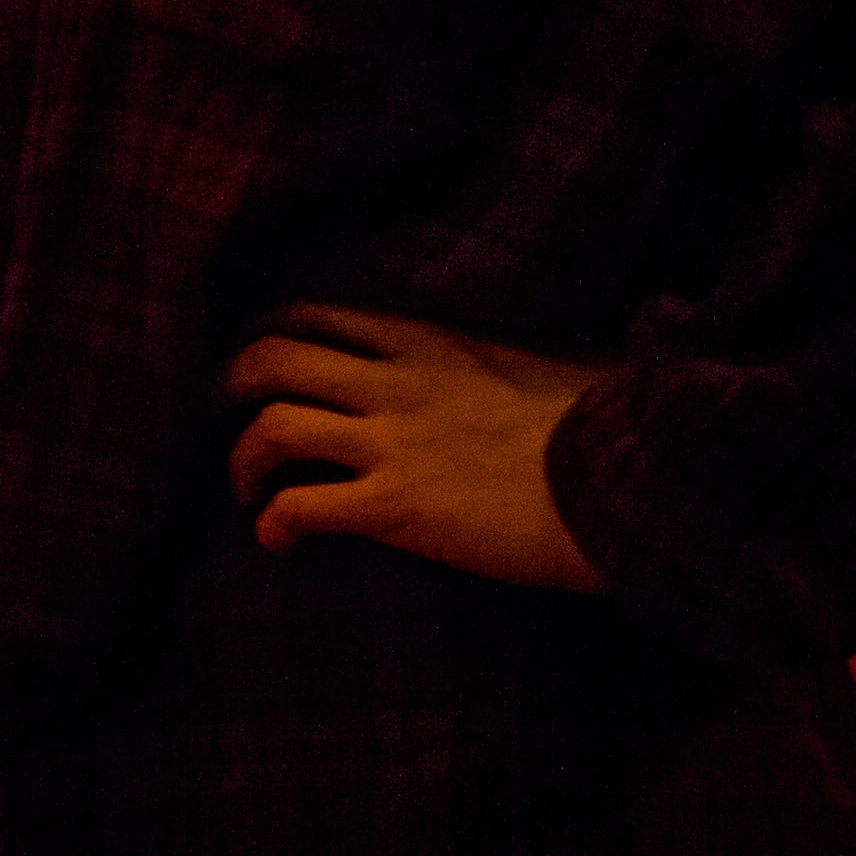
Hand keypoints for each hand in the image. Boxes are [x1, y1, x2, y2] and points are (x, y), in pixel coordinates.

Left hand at [220, 305, 612, 592]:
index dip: (265, 337)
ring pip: (272, 428)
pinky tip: (277, 541)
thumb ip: (489, 358)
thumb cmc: (597, 426)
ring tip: (246, 488)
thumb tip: (510, 363)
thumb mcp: (533, 364)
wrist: (630, 478)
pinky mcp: (399, 507)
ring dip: (241, 460)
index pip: (313, 315)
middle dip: (228, 387)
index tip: (255, 365)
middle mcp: (396, 382)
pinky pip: (303, 508)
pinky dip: (274, 524)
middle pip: (269, 358)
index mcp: (425, 340)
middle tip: (225, 419)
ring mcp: (394, 443)